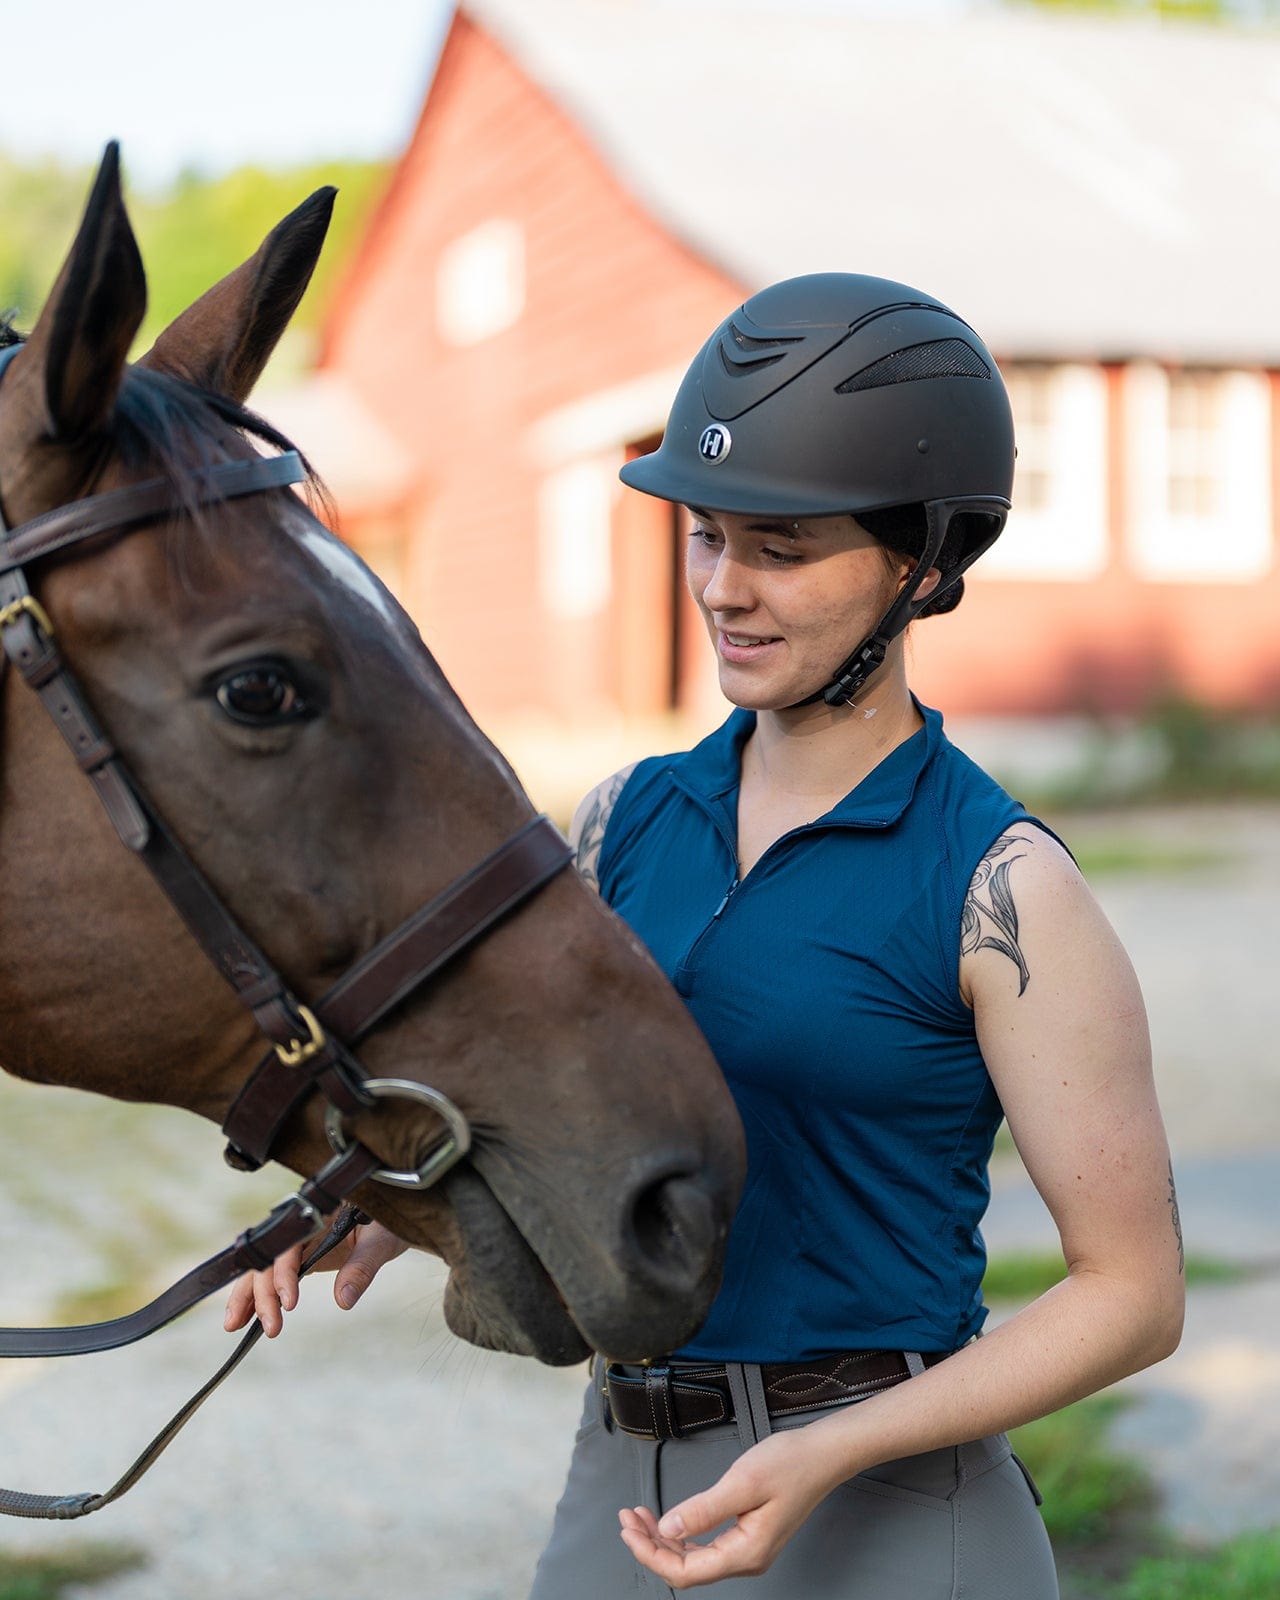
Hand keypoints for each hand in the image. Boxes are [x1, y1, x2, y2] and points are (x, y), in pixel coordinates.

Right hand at [223, 1220, 407, 1337]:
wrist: (394, 1219)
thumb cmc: (388, 1222)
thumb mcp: (382, 1241)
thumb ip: (363, 1266)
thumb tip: (343, 1300)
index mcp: (317, 1215)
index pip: (288, 1244)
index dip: (283, 1273)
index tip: (289, 1302)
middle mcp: (300, 1226)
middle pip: (268, 1258)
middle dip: (262, 1293)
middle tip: (271, 1327)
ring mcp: (298, 1242)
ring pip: (262, 1267)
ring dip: (248, 1296)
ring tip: (233, 1325)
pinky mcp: (301, 1256)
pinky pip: (274, 1276)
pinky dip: (259, 1296)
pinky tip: (246, 1317)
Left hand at [617, 1426, 842, 1587]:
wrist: (820, 1455)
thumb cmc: (789, 1465)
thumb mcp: (741, 1483)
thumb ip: (703, 1510)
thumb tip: (667, 1531)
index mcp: (746, 1553)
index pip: (686, 1572)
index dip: (651, 1556)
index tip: (628, 1531)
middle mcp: (746, 1559)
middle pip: (686, 1569)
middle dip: (651, 1547)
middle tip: (626, 1519)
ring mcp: (747, 1549)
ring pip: (694, 1558)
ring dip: (663, 1540)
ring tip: (639, 1517)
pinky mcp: (747, 1536)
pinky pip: (706, 1545)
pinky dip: (681, 1533)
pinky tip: (666, 1519)